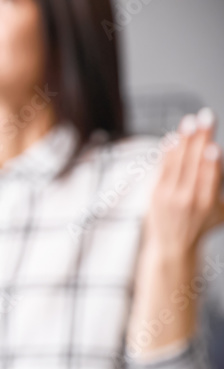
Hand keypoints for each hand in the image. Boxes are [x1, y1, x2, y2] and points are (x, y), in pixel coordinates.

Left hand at [145, 108, 222, 258]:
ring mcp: (169, 196)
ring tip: (190, 121)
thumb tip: (221, 163)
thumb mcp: (221, 212)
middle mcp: (187, 200)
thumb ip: (221, 187)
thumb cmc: (200, 226)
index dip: (211, 163)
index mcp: (207, 204)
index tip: (213, 148)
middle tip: (205, 118)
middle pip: (193, 164)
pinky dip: (167, 152)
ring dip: (183, 139)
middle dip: (200, 139)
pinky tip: (173, 138)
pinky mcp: (155, 194)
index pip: (210, 179)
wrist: (171, 246)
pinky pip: (162, 168)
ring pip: (176, 162)